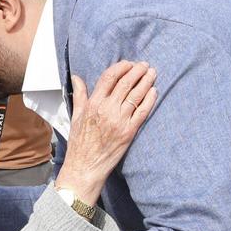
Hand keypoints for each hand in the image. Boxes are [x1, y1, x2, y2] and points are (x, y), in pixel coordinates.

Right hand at [53, 61, 157, 204]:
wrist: (85, 166)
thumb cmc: (80, 143)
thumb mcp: (76, 115)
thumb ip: (79, 94)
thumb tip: (77, 78)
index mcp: (93, 103)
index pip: (109, 77)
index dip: (121, 67)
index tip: (128, 64)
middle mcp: (107, 109)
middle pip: (126, 83)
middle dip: (137, 71)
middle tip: (144, 65)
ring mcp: (119, 120)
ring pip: (136, 95)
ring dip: (146, 81)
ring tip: (152, 73)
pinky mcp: (129, 131)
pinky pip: (142, 111)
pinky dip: (149, 99)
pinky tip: (154, 91)